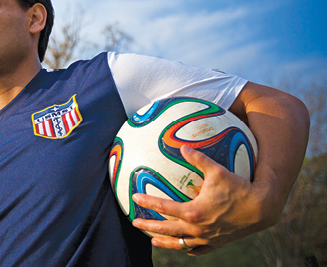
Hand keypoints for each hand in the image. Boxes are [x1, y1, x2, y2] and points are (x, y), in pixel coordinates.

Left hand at [132, 145, 271, 255]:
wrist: (262, 209)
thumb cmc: (239, 187)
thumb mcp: (217, 170)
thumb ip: (198, 158)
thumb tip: (182, 147)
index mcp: (193, 212)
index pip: (163, 207)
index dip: (147, 202)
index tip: (134, 198)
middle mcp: (197, 228)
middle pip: (166, 229)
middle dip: (148, 226)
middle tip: (134, 222)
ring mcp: (206, 238)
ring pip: (180, 243)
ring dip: (165, 242)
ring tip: (153, 240)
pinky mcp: (216, 243)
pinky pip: (198, 250)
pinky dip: (188, 248)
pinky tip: (183, 246)